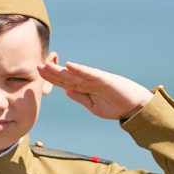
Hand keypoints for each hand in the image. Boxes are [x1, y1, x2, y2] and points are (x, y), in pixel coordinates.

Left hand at [38, 61, 152, 120]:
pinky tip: (69, 65)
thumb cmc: (116, 107)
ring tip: (47, 65)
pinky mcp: (105, 79)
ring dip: (61, 70)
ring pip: (75, 74)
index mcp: (85, 88)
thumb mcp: (93, 106)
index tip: (39, 74)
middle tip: (37, 66)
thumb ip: (80, 97)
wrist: (135, 108)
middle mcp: (89, 82)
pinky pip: (90, 74)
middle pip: (67, 76)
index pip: (66, 82)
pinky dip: (80, 69)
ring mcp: (96, 80)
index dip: (52, 78)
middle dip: (52, 72)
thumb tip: (66, 90)